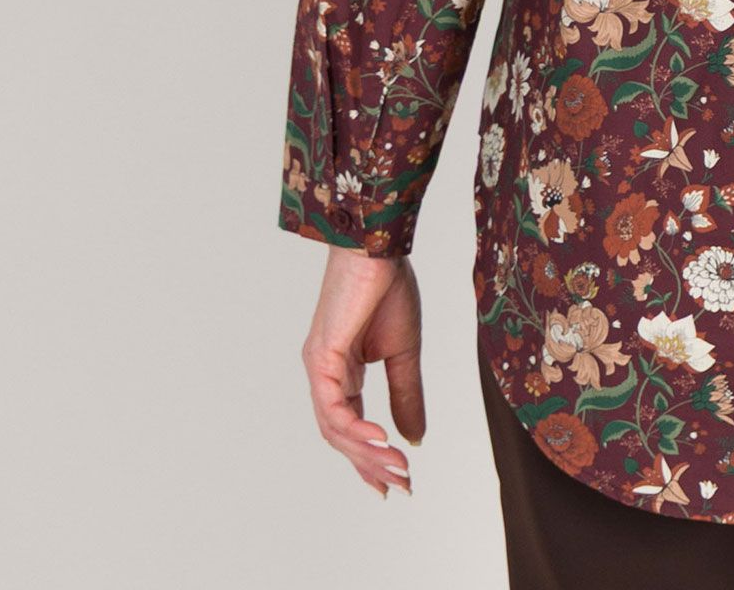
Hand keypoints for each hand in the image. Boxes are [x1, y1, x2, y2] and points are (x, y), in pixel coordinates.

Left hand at [302, 247, 425, 496]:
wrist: (378, 247)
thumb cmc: (388, 286)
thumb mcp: (404, 351)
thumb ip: (406, 394)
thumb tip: (414, 437)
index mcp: (342, 371)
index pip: (353, 426)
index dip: (372, 457)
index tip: (396, 484)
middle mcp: (325, 375)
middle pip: (342, 435)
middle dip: (372, 464)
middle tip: (402, 485)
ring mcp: (319, 368)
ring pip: (336, 428)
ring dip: (368, 453)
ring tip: (398, 468)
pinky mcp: (321, 358)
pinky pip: (333, 407)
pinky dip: (356, 428)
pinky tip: (381, 440)